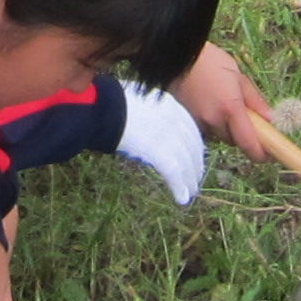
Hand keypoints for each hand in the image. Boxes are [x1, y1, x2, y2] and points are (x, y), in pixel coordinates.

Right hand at [112, 83, 207, 204]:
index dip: (195, 147)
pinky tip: (181, 198)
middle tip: (195, 178)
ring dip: (189, 180)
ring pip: (185, 162)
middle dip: (195, 165)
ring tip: (190, 192)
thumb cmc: (112, 104)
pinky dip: (179, 186)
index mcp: (170, 105)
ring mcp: (167, 135)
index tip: (196, 158)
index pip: (190, 129)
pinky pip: (173, 172)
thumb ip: (152, 114)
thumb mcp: (140, 102)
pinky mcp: (158, 150)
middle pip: (191, 147)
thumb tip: (150, 129)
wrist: (104, 108)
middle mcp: (174, 119)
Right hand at [168, 43, 271, 161]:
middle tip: (249, 116)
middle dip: (245, 134)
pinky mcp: (190, 121)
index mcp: (230, 108)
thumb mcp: (238, 76)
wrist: (175, 57)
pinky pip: (210, 130)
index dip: (262, 154)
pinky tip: (213, 104)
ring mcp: (200, 123)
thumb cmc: (210, 61)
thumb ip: (254, 100)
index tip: (271, 153)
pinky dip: (216, 123)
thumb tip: (270, 119)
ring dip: (229, 128)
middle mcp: (214, 120)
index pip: (249, 144)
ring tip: (226, 104)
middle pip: (236, 141)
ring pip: (222, 136)